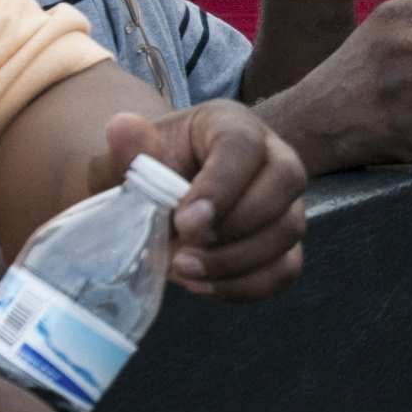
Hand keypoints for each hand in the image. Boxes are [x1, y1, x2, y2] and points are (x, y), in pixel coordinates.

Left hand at [105, 100, 309, 298]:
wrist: (158, 204)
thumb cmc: (148, 174)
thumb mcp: (127, 161)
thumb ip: (127, 150)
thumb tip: (123, 127)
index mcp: (231, 125)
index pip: (245, 145)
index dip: (221, 185)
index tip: (184, 222)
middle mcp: (272, 156)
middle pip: (286, 180)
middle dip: (236, 225)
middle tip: (185, 247)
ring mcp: (285, 202)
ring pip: (288, 230)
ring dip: (235, 261)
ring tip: (184, 269)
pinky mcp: (284, 244)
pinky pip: (284, 270)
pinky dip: (243, 286)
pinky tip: (201, 284)